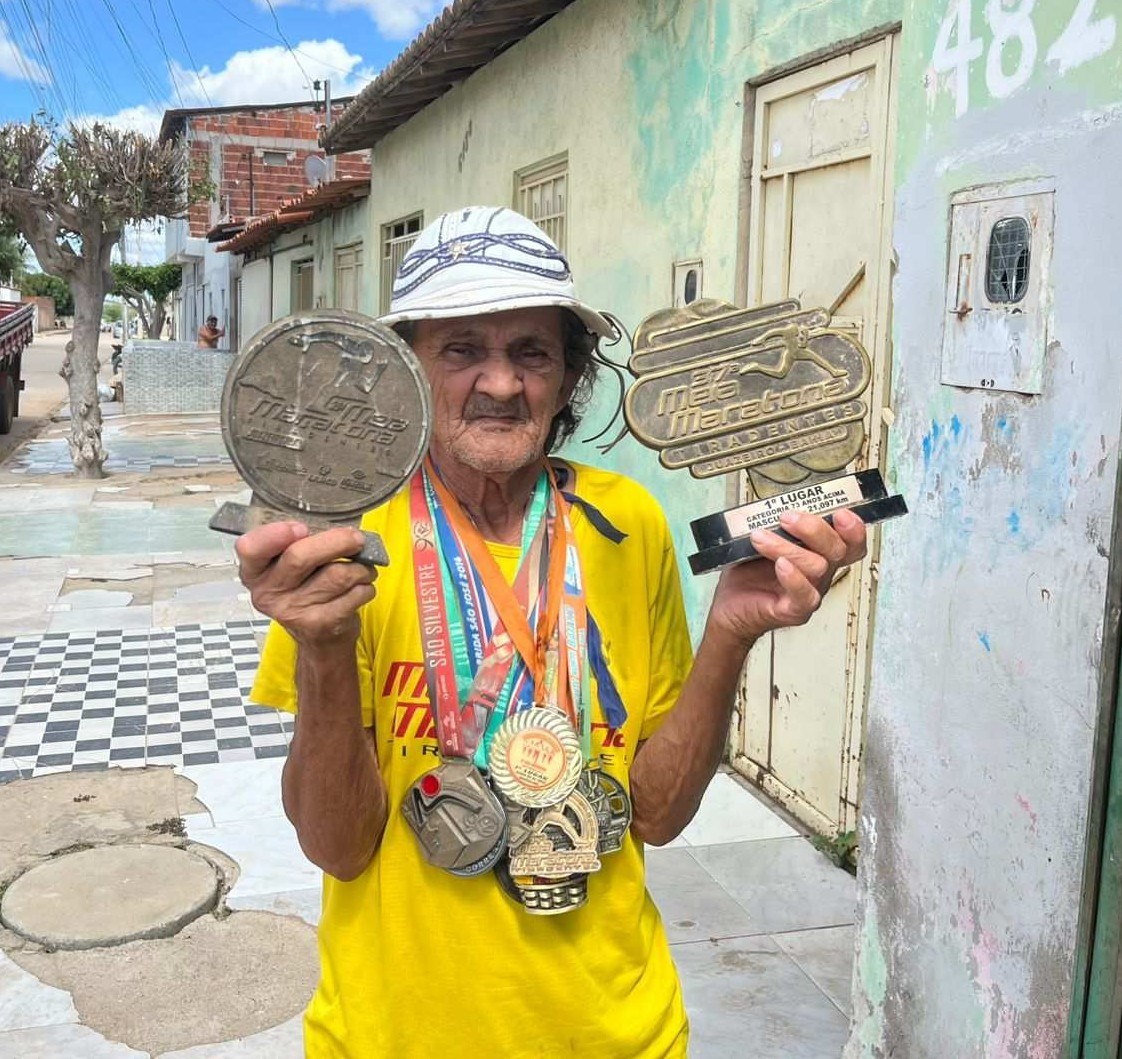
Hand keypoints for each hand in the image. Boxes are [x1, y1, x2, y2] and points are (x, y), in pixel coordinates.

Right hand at [236, 522, 376, 648]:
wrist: (320, 637)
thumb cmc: (307, 590)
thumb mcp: (292, 565)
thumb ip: (300, 543)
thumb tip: (336, 529)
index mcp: (255, 571)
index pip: (250, 548)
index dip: (274, 535)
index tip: (300, 528)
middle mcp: (268, 593)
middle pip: (300, 556)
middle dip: (337, 541)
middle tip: (356, 539)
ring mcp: (293, 611)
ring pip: (337, 574)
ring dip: (360, 568)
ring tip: (361, 569)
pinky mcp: (320, 624)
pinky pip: (355, 593)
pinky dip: (366, 586)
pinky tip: (360, 588)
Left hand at [706, 508, 866, 645]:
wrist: (729, 606)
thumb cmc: (748, 573)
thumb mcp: (763, 538)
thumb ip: (775, 523)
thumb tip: (774, 502)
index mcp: (819, 554)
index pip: (850, 542)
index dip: (853, 528)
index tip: (840, 512)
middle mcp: (820, 573)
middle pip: (837, 550)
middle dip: (814, 529)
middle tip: (786, 517)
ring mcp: (810, 592)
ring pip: (817, 567)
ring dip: (787, 547)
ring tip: (761, 538)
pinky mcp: (794, 610)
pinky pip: (804, 595)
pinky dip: (794, 577)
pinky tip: (780, 565)